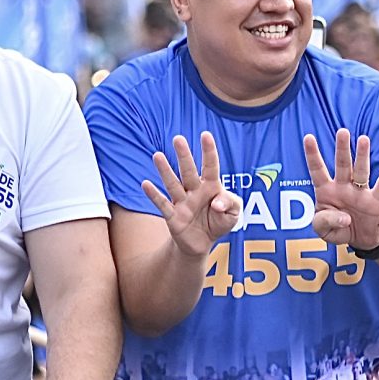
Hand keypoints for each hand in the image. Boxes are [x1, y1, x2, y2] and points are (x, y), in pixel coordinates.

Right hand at [138, 133, 241, 259]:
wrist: (201, 244)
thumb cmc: (219, 222)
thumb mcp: (233, 214)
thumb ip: (230, 204)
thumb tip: (216, 203)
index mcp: (211, 187)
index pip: (210, 166)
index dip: (209, 151)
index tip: (205, 135)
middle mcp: (195, 190)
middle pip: (189, 171)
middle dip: (184, 156)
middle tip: (178, 139)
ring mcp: (182, 202)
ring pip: (173, 184)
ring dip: (165, 171)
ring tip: (157, 155)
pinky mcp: (172, 216)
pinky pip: (162, 204)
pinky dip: (154, 195)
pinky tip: (145, 184)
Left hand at [306, 129, 378, 251]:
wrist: (360, 240)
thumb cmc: (338, 229)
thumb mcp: (323, 231)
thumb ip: (326, 223)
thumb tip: (345, 218)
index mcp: (326, 191)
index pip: (317, 170)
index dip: (312, 154)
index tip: (308, 137)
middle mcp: (343, 187)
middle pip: (342, 164)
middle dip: (342, 149)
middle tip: (342, 131)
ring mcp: (360, 192)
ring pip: (361, 171)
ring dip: (362, 156)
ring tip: (364, 139)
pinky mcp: (375, 201)